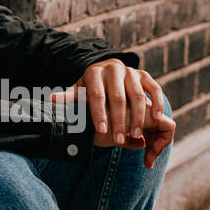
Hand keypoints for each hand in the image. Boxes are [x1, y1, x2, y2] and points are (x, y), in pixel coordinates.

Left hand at [48, 59, 175, 168]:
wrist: (107, 69)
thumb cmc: (90, 87)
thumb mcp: (78, 90)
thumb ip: (69, 97)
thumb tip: (52, 99)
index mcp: (94, 74)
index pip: (97, 95)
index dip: (100, 113)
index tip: (102, 132)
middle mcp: (114, 70)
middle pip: (119, 97)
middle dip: (120, 120)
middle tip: (120, 140)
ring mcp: (131, 72)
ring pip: (138, 95)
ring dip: (139, 116)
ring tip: (137, 135)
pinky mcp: (145, 76)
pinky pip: (154, 88)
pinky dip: (157, 102)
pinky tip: (156, 119)